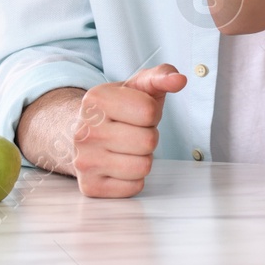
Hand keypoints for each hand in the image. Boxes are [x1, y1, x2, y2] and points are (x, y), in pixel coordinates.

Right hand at [69, 64, 187, 197]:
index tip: (137, 113)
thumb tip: (180, 80)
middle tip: (133, 131)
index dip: (152, 112)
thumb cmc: (119, 109)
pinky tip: (120, 164)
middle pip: (148, 141)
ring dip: (143, 157)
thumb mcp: (138, 86)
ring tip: (128, 147)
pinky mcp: (90, 187)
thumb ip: (162, 76)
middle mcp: (84, 131)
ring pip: (143, 167)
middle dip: (149, 135)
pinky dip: (134, 178)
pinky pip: (134, 187)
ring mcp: (84, 161)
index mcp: (95, 99)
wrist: (86, 134)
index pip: (148, 112)